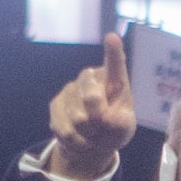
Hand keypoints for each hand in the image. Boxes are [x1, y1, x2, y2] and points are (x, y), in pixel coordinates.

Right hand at [45, 33, 134, 177]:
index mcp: (113, 79)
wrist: (91, 142)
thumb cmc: (113, 128)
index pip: (114, 64)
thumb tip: (106, 118)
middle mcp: (90, 78)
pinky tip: (80, 138)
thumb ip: (121, 123)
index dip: (113, 52)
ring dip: (88, 134)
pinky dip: (75, 141)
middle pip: (92, 97)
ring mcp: (70, 89)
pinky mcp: (55, 104)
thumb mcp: (125, 128)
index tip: (112, 38)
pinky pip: (64, 128)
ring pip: (78, 118)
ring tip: (93, 134)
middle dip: (98, 119)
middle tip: (102, 126)